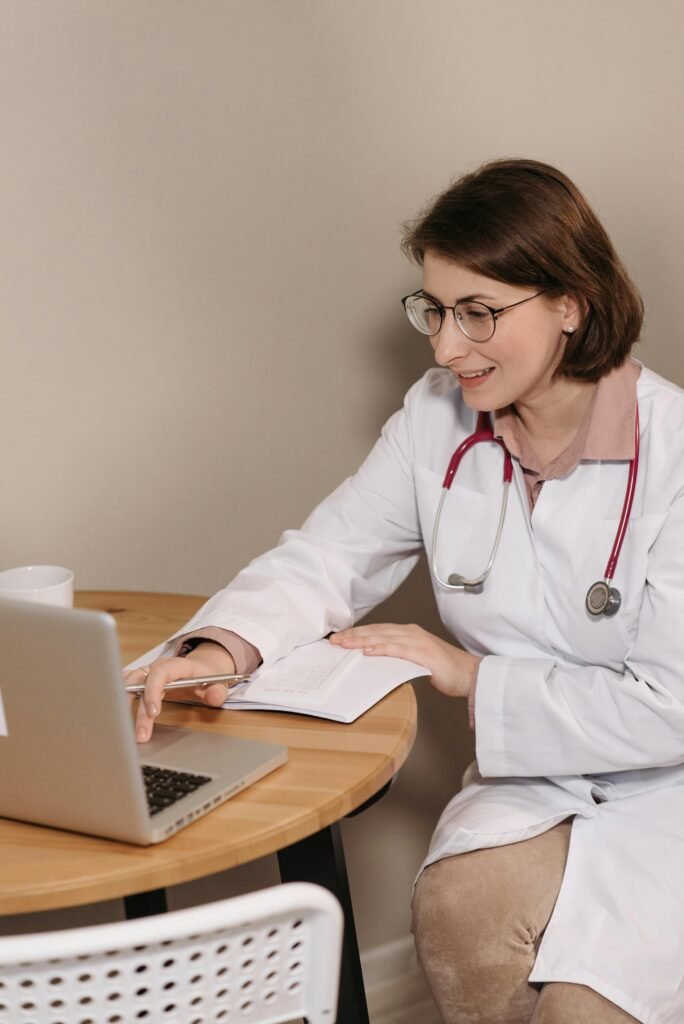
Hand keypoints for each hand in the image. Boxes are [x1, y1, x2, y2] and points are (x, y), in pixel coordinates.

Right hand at [123, 642, 236, 742]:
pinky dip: (117, 700)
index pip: (159, 673)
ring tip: (123, 730)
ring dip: (123, 706)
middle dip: (138, 710)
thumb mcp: (217, 683)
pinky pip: (123, 686)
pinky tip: (115, 718)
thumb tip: (214, 696)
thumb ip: (217, 691)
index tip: (154, 713)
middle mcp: (155, 667)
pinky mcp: (138, 681)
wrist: (200, 668)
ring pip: (126, 684)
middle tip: (141, 735)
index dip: (153, 691)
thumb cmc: (204, 677)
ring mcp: (144, 673)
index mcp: (174, 665)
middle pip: (139, 682)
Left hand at [329, 623, 479, 698]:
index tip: (341, 637)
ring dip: (361, 640)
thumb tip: (379, 662)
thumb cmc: (446, 670)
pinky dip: (381, 648)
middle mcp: (411, 633)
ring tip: (344, 644)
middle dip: (353, 635)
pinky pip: (398, 649)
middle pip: (376, 631)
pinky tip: (367, 651)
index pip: (378, 630)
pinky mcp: (423, 653)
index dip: (358, 632)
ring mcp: (418, 641)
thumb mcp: (416, 661)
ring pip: (383, 637)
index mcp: (409, 632)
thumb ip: (399, 658)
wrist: (470, 675)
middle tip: (334, 640)